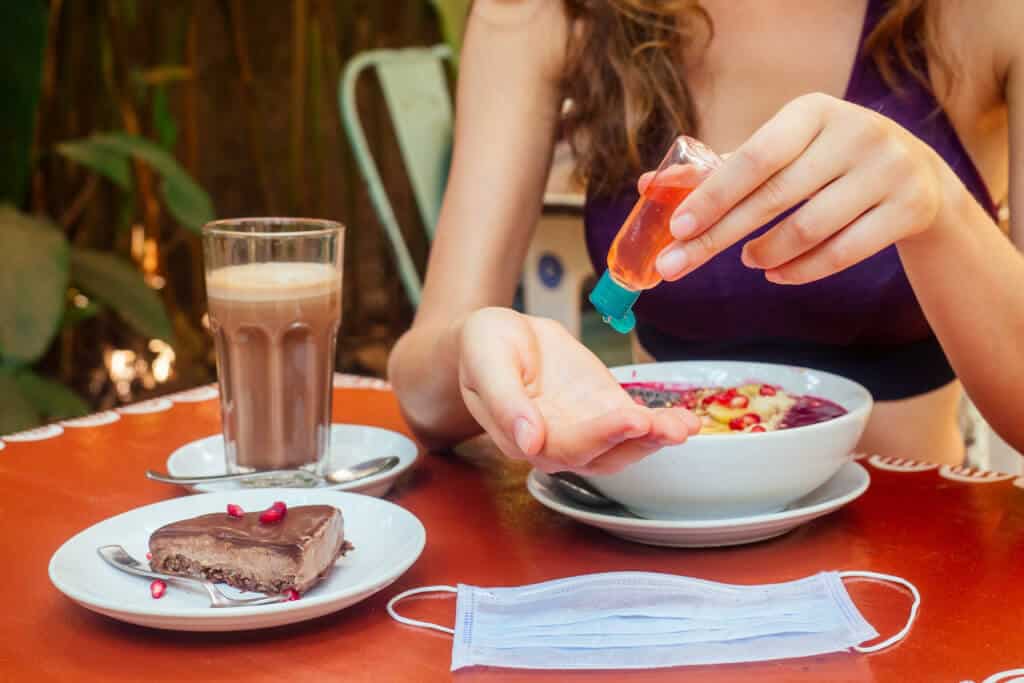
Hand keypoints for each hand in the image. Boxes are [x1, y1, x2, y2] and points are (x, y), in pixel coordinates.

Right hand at [457, 307, 699, 473]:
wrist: (499, 332)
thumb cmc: (483, 347)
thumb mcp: (486, 361)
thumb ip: (504, 401)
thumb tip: (529, 441)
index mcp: (522, 439)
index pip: (563, 448)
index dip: (599, 437)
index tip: (629, 420)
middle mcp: (556, 443)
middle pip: (600, 454)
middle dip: (636, 441)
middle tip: (666, 428)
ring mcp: (584, 428)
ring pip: (623, 446)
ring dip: (654, 439)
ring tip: (682, 426)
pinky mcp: (604, 408)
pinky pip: (635, 423)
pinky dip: (660, 423)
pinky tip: (686, 420)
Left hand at [648, 92, 949, 284]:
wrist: (915, 174)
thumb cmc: (824, 162)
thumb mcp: (782, 151)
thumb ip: (721, 168)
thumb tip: (649, 185)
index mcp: (813, 111)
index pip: (755, 158)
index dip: (713, 196)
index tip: (677, 228)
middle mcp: (854, 133)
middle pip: (774, 198)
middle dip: (717, 238)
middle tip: (676, 266)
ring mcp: (887, 170)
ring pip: (808, 230)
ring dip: (764, 254)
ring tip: (747, 260)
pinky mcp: (908, 207)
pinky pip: (841, 253)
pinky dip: (799, 271)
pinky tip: (776, 274)